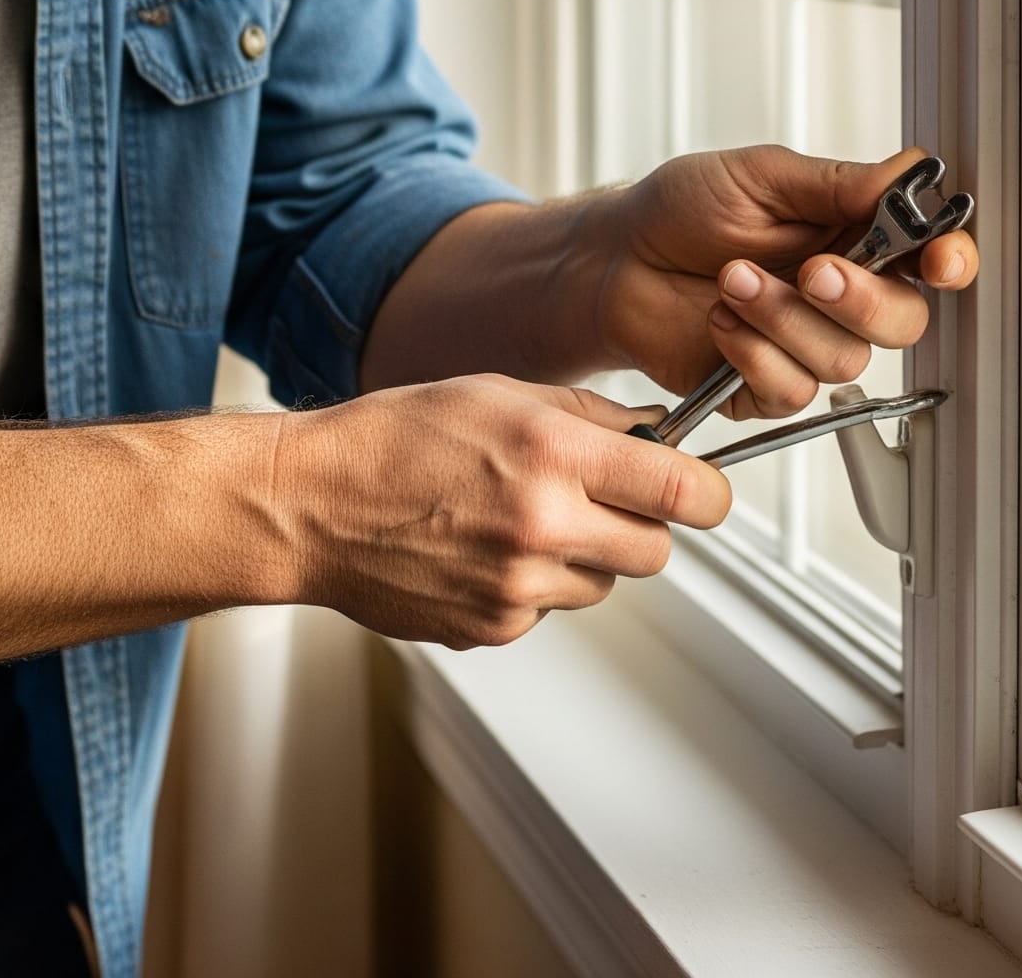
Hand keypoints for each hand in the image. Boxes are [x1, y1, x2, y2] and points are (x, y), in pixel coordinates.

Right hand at [281, 375, 731, 646]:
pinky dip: (533, 584)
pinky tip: (482, 547)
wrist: (313, 503)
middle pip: (656, 550)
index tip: (704, 490)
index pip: (683, 490)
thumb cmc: (397, 436)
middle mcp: (544, 525)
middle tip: (603, 499)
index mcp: (554, 453)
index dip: (707, 492)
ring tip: (518, 517)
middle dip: (642, 524)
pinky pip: (547, 609)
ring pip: (601, 583)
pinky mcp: (492, 628)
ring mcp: (519, 586)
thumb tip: (656, 434)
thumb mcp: (501, 392)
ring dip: (583, 555)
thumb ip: (591, 416)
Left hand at [593, 144, 979, 420]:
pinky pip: (791, 391)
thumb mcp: (759, 177)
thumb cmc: (682, 210)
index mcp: (853, 236)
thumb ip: (836, 183)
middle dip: (861, 299)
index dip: (948, 261)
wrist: (616, 258)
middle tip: (812, 270)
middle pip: (903, 321)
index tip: (939, 260)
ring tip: (732, 279)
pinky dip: (754, 352)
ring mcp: (805, 345)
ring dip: (786, 318)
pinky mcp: (765, 387)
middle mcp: (840, 296)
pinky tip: (721, 321)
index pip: (928, 257)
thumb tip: (907, 175)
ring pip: (843, 360)